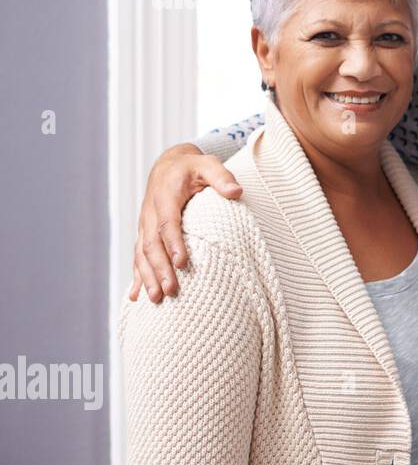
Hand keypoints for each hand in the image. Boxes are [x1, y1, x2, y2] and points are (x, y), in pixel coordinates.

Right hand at [129, 144, 243, 303]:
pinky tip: (134, 296)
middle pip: (152, 244)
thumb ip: (222, 176)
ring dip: (147, 277)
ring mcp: (145, 225)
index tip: (183, 263)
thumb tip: (237, 191)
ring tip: (156, 299)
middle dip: (160, 269)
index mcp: (165, 197)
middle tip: (169, 291)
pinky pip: (138, 256)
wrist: (168, 166)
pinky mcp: (144, 234)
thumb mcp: (208, 165)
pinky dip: (137, 276)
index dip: (174, 243)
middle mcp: (150, 213)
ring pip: (142, 254)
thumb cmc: (193, 168)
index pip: (168, 223)